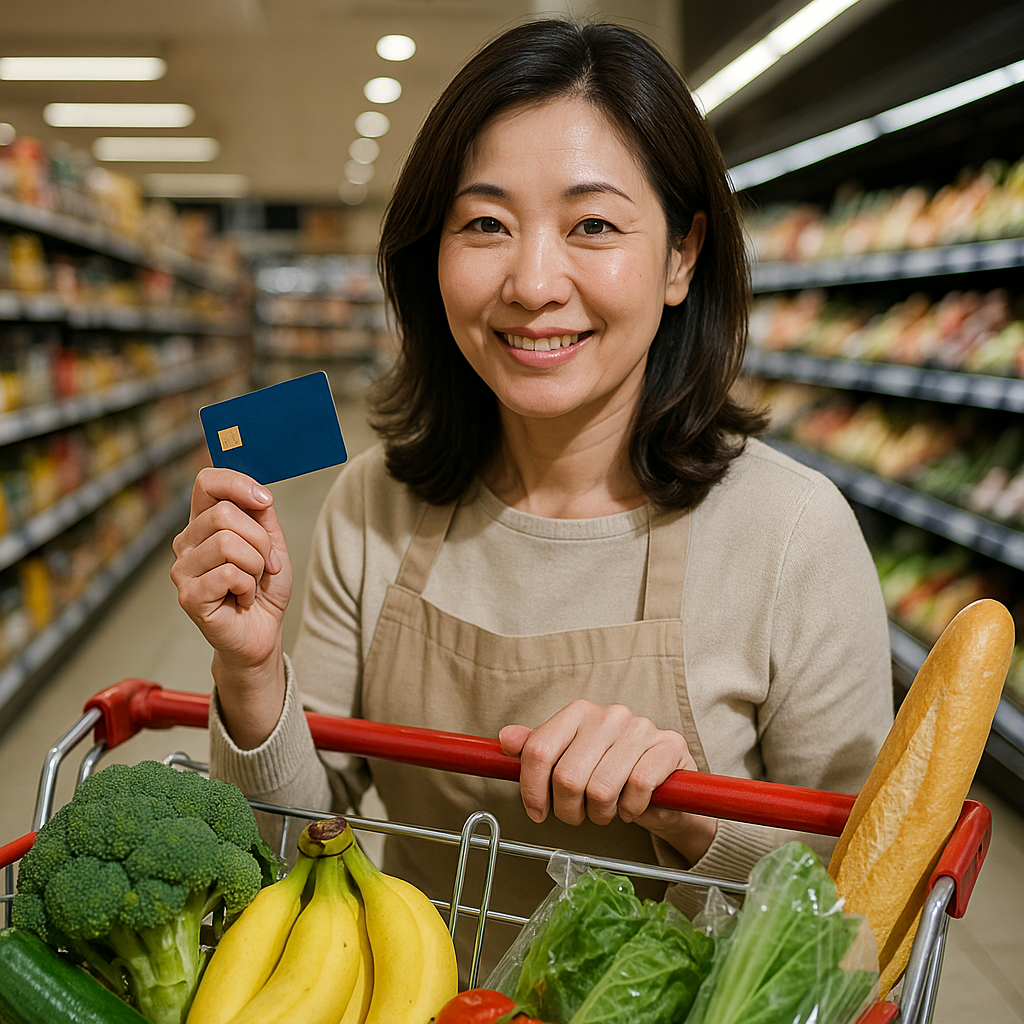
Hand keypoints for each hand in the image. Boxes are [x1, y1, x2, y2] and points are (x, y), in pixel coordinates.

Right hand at [170, 468, 291, 745]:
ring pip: (228, 543)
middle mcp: (186, 542)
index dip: (237, 483)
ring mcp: (182, 569)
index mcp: (203, 522)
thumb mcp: (271, 544)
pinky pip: (229, 574)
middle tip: (263, 565)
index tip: (265, 501)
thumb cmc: (263, 588)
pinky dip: (248, 587)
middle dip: (260, 540)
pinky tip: (242, 599)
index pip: (207, 481)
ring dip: (255, 566)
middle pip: (224, 514)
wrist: (262, 633)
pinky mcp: (188, 595)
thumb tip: (257, 493)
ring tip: (251, 584)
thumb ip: (262, 515)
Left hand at [499, 700, 717, 866]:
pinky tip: (631, 806)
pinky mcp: (669, 746)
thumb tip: (505, 739)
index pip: (539, 750)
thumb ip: (538, 750)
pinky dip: (630, 809)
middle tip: (579, 814)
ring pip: (601, 787)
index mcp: (579, 712)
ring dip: (601, 813)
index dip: (532, 789)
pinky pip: (637, 788)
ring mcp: (641, 728)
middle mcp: (609, 714)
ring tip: (606, 810)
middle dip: (569, 809)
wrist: (663, 787)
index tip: (537, 812)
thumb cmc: (610, 773)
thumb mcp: (570, 761)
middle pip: (567, 776)